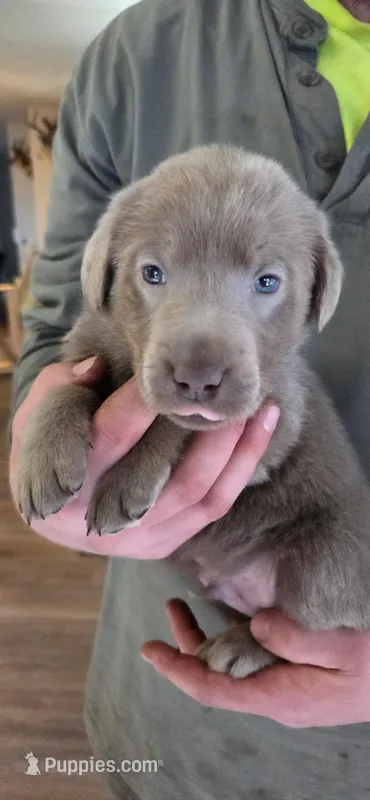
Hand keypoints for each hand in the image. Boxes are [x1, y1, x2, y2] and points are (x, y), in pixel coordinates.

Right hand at [10, 357, 278, 557]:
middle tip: (228, 388)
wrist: (54, 511)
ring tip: (261, 406)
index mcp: (69, 479)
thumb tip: (99, 367)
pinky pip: (214, 506)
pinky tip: (260, 432)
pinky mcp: (166, 543)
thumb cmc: (48, 449)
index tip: (171, 369)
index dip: (143, 401)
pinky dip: (241, 468)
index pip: (111, 434)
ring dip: (235, 447)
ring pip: (197, 490)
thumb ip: (63, 385)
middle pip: (163, 470)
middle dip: (202, 426)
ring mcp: (140, 537)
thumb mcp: (39, 414)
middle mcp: (106, 516)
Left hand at [141, 601, 369, 726]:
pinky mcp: (291, 675)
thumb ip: (299, 638)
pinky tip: (222, 617)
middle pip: (215, 675)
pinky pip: (250, 659)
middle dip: (186, 645)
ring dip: (203, 638)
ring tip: (180, 606)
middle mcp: (274, 695)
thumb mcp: (343, 648)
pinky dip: (229, 637)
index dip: (179, 670)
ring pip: (230, 666)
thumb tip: (258, 625)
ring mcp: (282, 686)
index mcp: (280, 696)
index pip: (215, 688)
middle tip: (169, 607)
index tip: (150, 651)